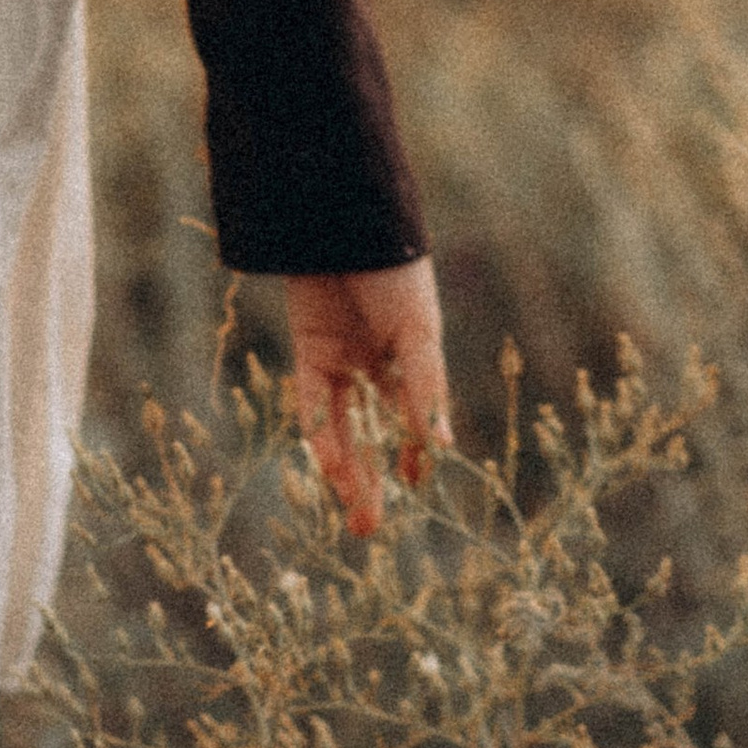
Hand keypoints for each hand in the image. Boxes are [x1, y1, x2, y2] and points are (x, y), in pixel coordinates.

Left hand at [284, 257, 452, 539]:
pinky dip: (323, 434)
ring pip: (340, 425)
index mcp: (414, 352)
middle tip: (370, 526)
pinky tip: (333, 465)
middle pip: (372, 429)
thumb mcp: (416, 332)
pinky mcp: (308, 350)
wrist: (342, 221)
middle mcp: (376, 360)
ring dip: (345, 469)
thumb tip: (439, 447)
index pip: (415, 413)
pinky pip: (313, 401)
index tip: (418, 486)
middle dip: (372, 478)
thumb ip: (424, 388)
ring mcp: (340, 356)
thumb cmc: (393, 270)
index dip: (416, 452)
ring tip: (354, 512)